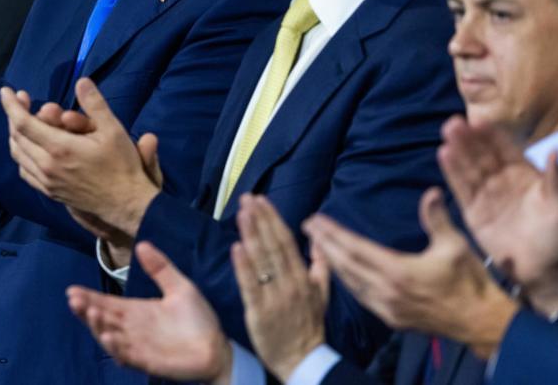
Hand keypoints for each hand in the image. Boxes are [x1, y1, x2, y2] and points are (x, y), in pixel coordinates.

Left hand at [1, 77, 160, 239]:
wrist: (125, 204)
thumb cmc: (121, 166)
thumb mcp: (113, 130)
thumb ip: (95, 104)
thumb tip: (82, 81)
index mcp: (60, 148)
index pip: (23, 123)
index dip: (12, 105)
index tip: (6, 91)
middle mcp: (47, 166)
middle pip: (17, 137)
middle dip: (14, 115)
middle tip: (21, 100)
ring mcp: (46, 181)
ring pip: (18, 155)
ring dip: (16, 135)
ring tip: (22, 120)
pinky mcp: (49, 192)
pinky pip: (25, 172)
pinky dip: (22, 155)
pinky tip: (29, 147)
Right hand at [67, 242, 233, 384]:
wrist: (217, 348)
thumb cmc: (198, 320)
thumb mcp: (179, 287)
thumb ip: (160, 268)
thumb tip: (142, 244)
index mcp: (136, 311)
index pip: (107, 302)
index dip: (89, 297)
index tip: (72, 290)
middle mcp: (132, 328)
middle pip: (102, 319)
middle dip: (86, 310)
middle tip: (74, 300)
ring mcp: (137, 346)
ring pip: (109, 337)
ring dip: (97, 326)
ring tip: (91, 312)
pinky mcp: (147, 361)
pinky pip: (126, 355)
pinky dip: (115, 347)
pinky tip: (108, 336)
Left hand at [232, 195, 328, 381]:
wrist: (302, 360)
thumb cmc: (309, 324)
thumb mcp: (321, 292)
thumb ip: (320, 264)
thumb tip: (319, 238)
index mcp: (303, 276)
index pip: (286, 241)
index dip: (273, 219)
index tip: (261, 200)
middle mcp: (290, 283)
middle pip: (273, 245)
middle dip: (260, 219)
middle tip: (247, 198)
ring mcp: (276, 297)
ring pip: (262, 261)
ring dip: (251, 235)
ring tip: (241, 213)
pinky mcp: (260, 312)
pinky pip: (251, 286)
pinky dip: (244, 267)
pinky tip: (236, 248)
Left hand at [305, 188, 518, 358]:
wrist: (481, 323)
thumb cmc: (470, 283)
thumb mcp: (455, 246)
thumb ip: (437, 218)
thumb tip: (430, 191)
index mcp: (397, 272)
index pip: (354, 249)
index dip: (332, 234)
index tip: (315, 220)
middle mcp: (386, 292)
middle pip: (345, 265)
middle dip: (324, 245)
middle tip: (307, 227)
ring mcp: (387, 308)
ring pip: (349, 283)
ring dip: (331, 263)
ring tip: (317, 245)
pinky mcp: (391, 318)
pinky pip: (359, 296)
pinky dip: (345, 281)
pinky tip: (341, 272)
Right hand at [438, 116, 557, 314]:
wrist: (543, 271)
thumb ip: (556, 180)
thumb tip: (555, 150)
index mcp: (525, 174)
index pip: (506, 149)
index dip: (493, 135)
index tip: (479, 120)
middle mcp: (502, 179)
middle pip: (483, 154)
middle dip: (469, 139)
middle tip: (454, 123)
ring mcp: (487, 194)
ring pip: (470, 168)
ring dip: (458, 151)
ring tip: (446, 135)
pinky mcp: (473, 211)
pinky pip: (461, 188)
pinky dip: (452, 172)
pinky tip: (443, 155)